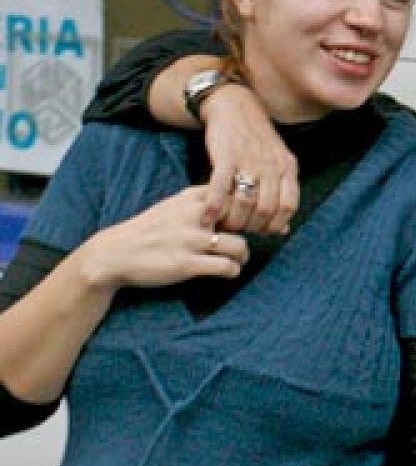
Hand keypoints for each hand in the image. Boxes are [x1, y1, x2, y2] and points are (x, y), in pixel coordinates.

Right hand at [82, 188, 247, 291]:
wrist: (114, 254)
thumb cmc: (148, 231)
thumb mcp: (172, 205)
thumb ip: (200, 201)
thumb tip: (232, 200)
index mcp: (190, 198)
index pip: (235, 194)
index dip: (247, 208)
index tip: (247, 219)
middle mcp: (193, 216)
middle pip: (243, 219)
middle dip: (250, 232)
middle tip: (242, 242)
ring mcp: (190, 240)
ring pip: (239, 245)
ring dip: (243, 255)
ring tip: (238, 260)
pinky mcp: (186, 264)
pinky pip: (226, 267)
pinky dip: (233, 271)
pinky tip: (228, 271)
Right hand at [198, 85, 298, 234]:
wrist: (235, 108)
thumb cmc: (255, 141)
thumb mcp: (277, 163)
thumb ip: (282, 194)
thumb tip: (284, 230)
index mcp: (287, 167)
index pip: (289, 206)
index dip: (275, 224)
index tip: (262, 232)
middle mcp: (272, 165)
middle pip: (267, 209)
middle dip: (252, 226)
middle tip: (239, 230)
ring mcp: (250, 160)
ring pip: (245, 202)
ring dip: (233, 220)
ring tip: (223, 225)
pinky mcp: (227, 156)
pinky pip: (220, 188)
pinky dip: (214, 207)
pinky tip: (207, 218)